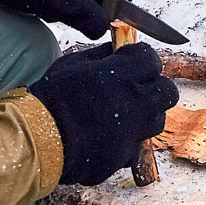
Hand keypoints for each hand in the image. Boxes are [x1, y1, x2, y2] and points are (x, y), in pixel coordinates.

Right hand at [25, 43, 177, 185]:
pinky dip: (128, 140)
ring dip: (146, 114)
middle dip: (155, 87)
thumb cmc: (50, 99)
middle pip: (167, 91)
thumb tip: (117, 48)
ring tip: (124, 114)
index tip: (135, 63)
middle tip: (138, 88)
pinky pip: (137, 145)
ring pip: (158, 120)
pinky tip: (109, 136)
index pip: (152, 60)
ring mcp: (132, 132)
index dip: (144, 60)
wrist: (37, 141)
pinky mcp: (125, 156)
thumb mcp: (71, 64)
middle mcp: (133, 103)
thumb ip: (100, 55)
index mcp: (119, 76)